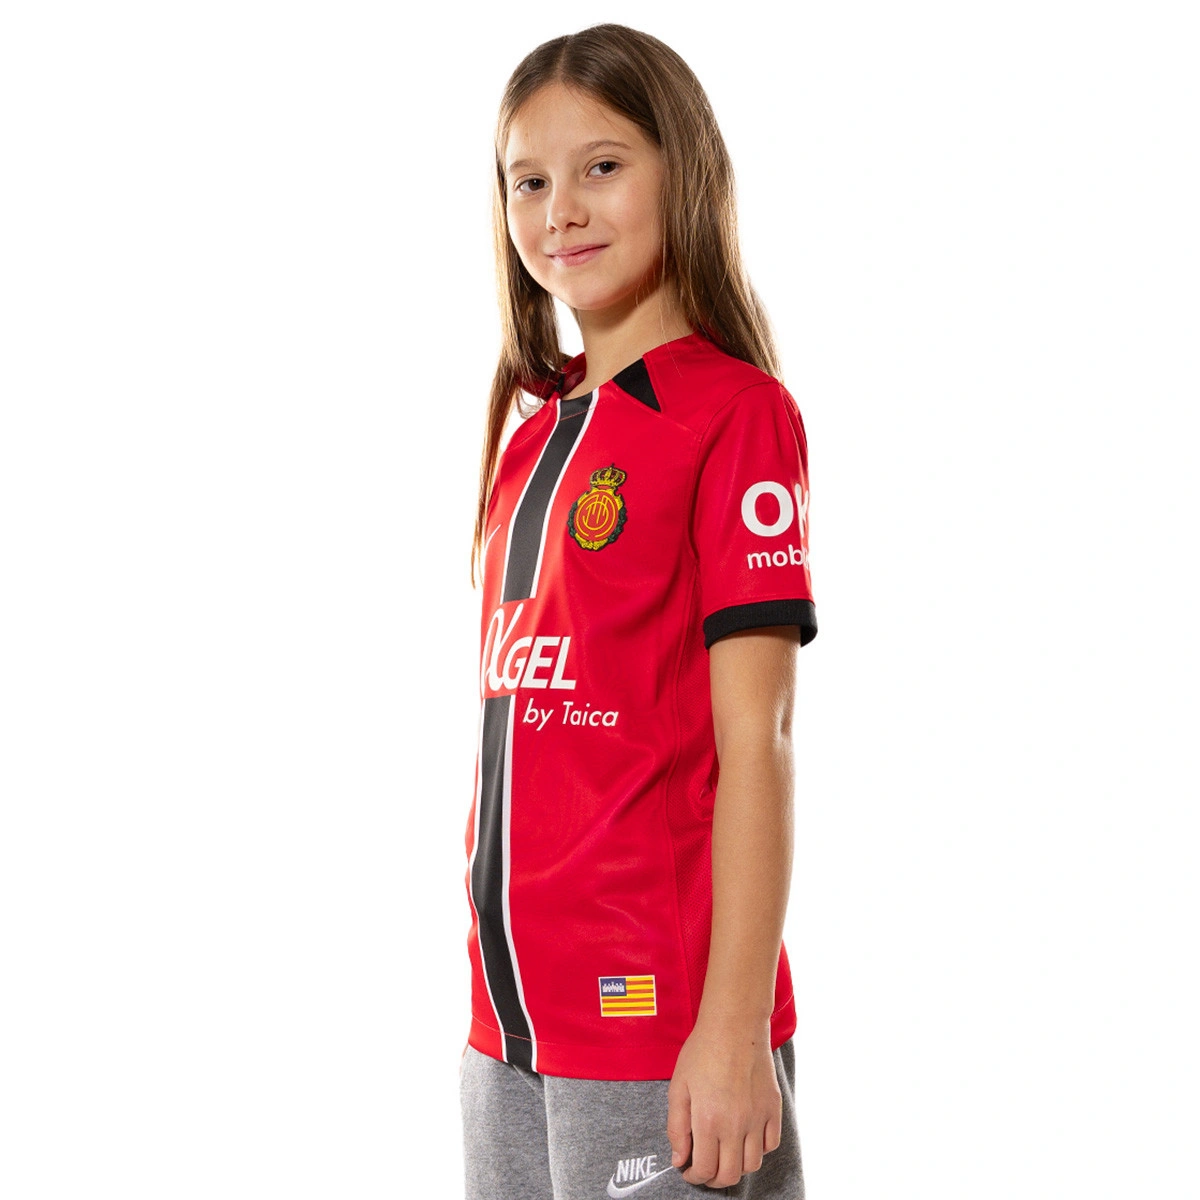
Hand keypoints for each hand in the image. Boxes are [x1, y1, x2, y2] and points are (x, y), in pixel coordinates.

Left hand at [666, 1016, 781, 1188]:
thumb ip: (676, 1128)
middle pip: (730, 1175)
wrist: (734, 1025)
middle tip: (705, 1170)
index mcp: (708, 1120)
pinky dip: (758, 1150)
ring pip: (752, 1165)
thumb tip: (679, 1160)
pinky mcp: (773, 1108)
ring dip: (736, 1167)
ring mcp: (758, 1118)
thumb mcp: (678, 1087)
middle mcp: (736, 1124)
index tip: (688, 1171)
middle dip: (714, 1179)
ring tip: (724, 1155)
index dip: (694, 1177)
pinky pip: (771, 1144)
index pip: (705, 1169)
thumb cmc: (702, 1051)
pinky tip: (745, 1138)